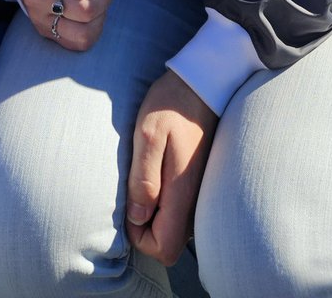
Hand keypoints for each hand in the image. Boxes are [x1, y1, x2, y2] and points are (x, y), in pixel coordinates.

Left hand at [126, 70, 218, 265]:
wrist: (201, 83)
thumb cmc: (171, 105)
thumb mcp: (149, 136)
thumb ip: (143, 178)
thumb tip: (138, 217)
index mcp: (182, 192)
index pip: (163, 248)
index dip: (139, 237)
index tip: (130, 204)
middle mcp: (195, 200)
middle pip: (168, 242)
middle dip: (145, 226)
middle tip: (133, 185)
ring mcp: (198, 192)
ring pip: (173, 225)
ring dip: (154, 211)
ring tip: (144, 173)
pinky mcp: (197, 181)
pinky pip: (178, 207)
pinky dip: (163, 199)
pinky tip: (156, 168)